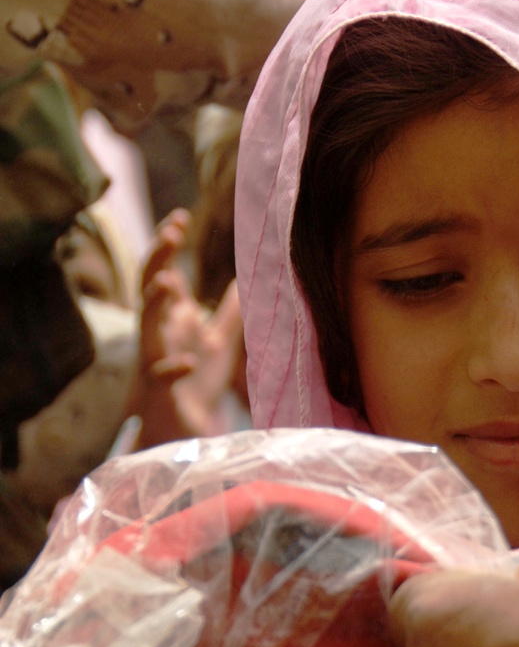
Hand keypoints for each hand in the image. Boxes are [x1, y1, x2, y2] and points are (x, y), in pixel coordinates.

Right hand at [133, 210, 244, 447]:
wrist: (187, 430)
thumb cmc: (197, 384)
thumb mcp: (219, 342)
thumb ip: (229, 312)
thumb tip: (244, 279)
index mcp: (172, 318)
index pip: (162, 271)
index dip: (166, 244)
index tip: (180, 216)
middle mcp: (159, 334)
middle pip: (148, 288)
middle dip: (156, 259)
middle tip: (171, 234)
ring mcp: (156, 361)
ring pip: (145, 327)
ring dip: (154, 304)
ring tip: (169, 282)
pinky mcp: (160, 391)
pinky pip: (161, 376)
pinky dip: (174, 369)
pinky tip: (189, 364)